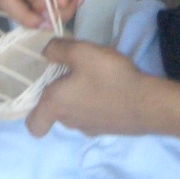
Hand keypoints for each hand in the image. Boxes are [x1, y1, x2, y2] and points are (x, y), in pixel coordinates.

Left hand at [25, 38, 148, 137]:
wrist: (146, 103)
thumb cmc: (108, 77)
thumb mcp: (82, 52)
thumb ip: (58, 49)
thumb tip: (45, 52)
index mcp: (55, 105)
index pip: (33, 125)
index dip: (34, 113)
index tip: (44, 94)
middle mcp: (69, 122)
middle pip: (56, 113)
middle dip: (62, 95)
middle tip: (74, 74)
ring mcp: (89, 128)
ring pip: (75, 114)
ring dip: (81, 99)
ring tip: (97, 78)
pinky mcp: (108, 129)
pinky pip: (95, 116)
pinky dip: (98, 104)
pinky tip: (112, 89)